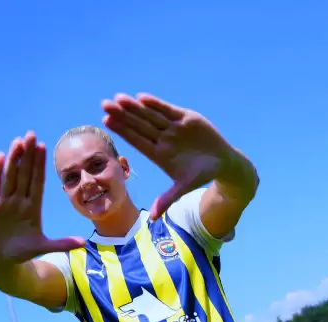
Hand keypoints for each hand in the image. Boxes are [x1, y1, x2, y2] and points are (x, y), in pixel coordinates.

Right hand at [0, 132, 84, 272]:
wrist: (1, 262)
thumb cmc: (23, 252)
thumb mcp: (43, 247)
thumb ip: (61, 244)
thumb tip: (84, 243)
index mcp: (32, 206)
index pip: (37, 180)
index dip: (39, 164)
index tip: (44, 146)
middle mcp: (17, 201)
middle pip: (24, 173)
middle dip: (28, 155)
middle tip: (31, 134)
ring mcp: (2, 202)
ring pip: (9, 177)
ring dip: (13, 159)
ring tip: (18, 141)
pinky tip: (0, 157)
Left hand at [102, 93, 236, 219]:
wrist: (223, 163)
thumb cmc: (201, 175)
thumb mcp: (184, 187)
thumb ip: (167, 199)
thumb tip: (153, 218)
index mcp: (159, 154)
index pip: (136, 140)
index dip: (122, 131)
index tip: (107, 122)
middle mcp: (163, 139)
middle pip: (139, 125)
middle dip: (122, 115)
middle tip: (104, 105)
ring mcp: (173, 127)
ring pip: (150, 115)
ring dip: (135, 107)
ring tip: (118, 98)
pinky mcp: (186, 118)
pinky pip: (168, 110)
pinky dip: (156, 104)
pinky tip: (142, 98)